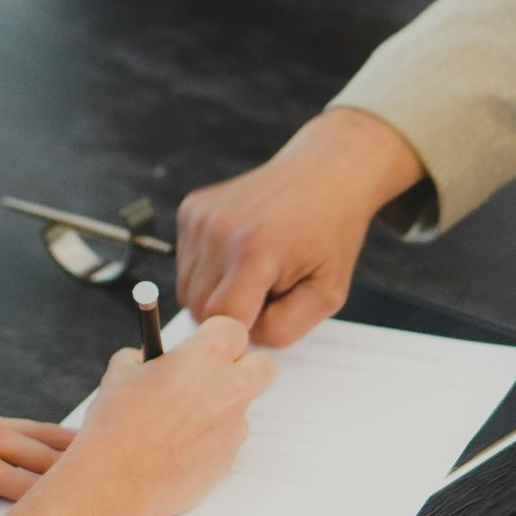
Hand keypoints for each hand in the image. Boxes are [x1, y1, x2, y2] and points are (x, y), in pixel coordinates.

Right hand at [68, 316, 276, 515]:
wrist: (118, 479)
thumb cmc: (118, 423)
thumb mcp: (120, 373)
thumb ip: (143, 359)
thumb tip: (147, 361)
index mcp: (207, 356)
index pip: (233, 329)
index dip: (215, 337)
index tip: (200, 346)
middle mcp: (230, 388)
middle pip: (263, 366)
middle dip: (244, 367)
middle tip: (212, 377)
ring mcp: (234, 428)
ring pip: (240, 409)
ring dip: (218, 410)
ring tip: (175, 424)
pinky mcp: (228, 460)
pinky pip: (225, 442)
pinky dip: (207, 443)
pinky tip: (173, 450)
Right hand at [177, 108, 425, 347]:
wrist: (323, 173)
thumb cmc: (330, 235)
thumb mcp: (328, 293)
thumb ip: (284, 329)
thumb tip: (240, 342)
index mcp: (254, 252)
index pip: (221, 322)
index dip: (243, 333)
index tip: (268, 320)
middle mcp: (218, 231)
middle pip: (199, 309)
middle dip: (231, 315)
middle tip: (268, 294)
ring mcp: (200, 217)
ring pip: (187, 290)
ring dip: (216, 293)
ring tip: (255, 272)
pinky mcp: (190, 209)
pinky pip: (185, 264)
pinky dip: (209, 269)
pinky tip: (240, 252)